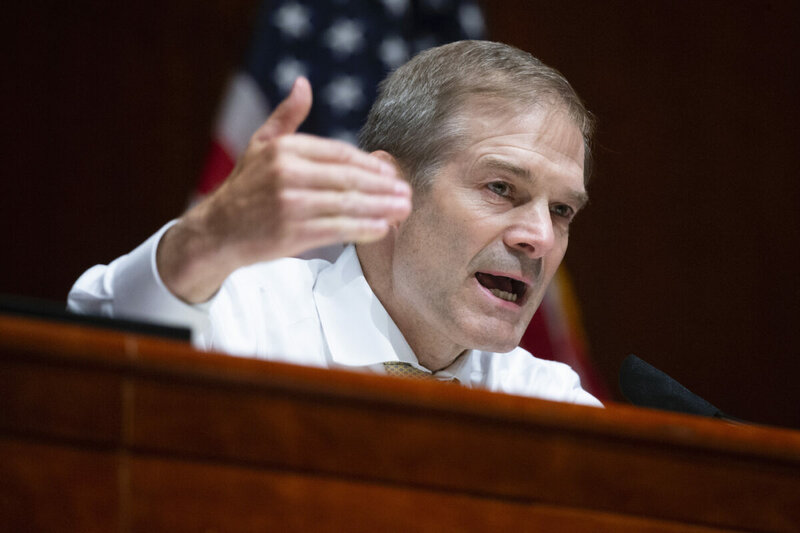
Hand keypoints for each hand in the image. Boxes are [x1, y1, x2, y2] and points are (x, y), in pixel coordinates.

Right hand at [158, 77, 411, 302]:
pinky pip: (337, 229)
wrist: (217, 231)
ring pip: (347, 204)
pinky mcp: (291, 232)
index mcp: (284, 149)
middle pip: (348, 179)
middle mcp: (287, 174)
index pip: (339, 153)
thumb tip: (303, 84)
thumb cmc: (244, 188)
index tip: (391, 172)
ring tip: (403, 210)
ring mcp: (290, 204)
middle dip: (382, 187)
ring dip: (380, 208)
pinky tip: (381, 228)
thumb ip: (287, 117)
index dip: (369, 164)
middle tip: (407, 193)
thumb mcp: (260, 145)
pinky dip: (362, 229)